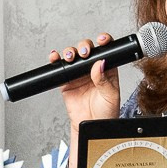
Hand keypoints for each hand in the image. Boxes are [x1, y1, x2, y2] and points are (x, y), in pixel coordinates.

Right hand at [51, 32, 121, 167]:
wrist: (91, 126)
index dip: (103, 41)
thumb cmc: (105, 113)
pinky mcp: (67, 82)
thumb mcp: (110, 95)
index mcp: (107, 69)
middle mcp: (92, 69)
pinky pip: (60, 69)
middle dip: (84, 46)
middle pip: (86, 49)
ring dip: (70, 52)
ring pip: (73, 56)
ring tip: (70, 57)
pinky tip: (55, 58)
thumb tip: (99, 64)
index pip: (105, 50)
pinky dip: (56, 61)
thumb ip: (104, 80)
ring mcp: (79, 74)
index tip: (102, 40)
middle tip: (84, 52)